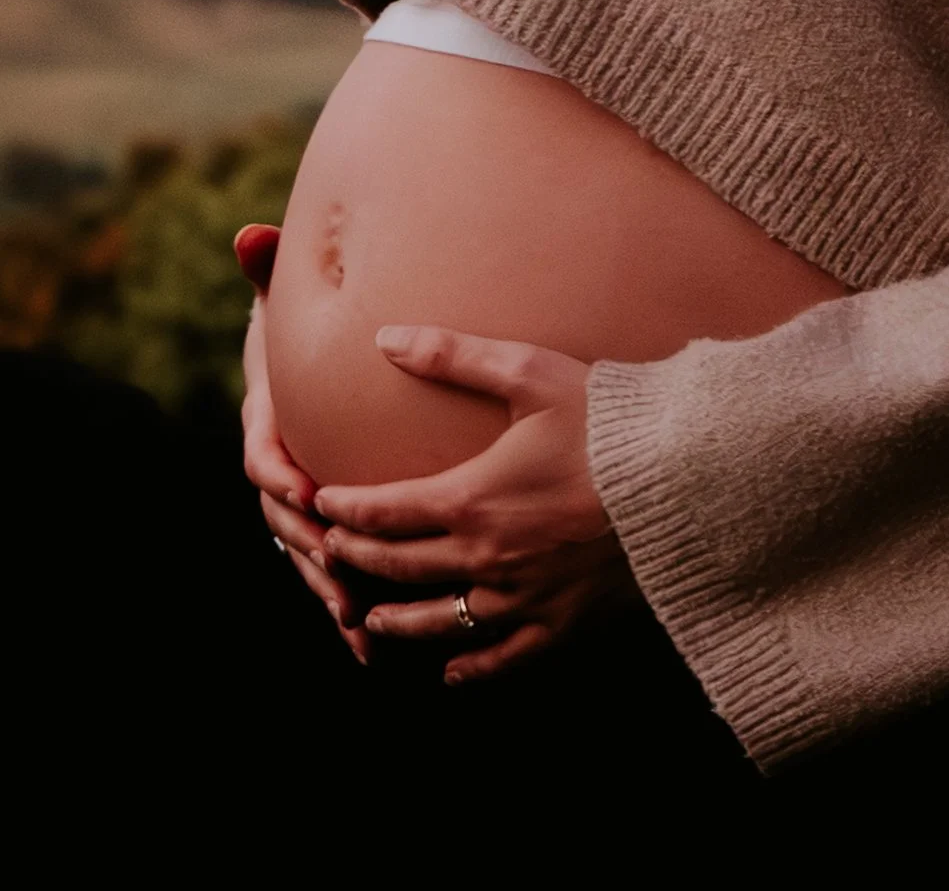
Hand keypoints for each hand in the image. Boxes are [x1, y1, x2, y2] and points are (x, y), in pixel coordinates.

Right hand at [234, 224, 369, 665]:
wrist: (317, 371)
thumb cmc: (308, 334)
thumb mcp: (291, 301)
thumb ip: (271, 271)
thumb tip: (250, 234)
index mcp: (268, 421)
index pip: (263, 450)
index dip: (278, 470)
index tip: (302, 487)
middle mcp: (278, 469)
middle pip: (281, 518)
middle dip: (306, 545)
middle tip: (336, 569)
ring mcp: (299, 503)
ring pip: (304, 554)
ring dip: (326, 588)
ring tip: (355, 621)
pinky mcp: (325, 524)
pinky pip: (330, 569)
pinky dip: (344, 605)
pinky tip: (369, 645)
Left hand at [315, 325, 642, 684]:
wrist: (686, 478)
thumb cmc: (608, 421)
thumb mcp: (529, 374)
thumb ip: (453, 357)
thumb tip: (385, 337)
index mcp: (471, 498)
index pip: (384, 511)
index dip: (345, 510)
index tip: (321, 504)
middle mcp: (488, 556)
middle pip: (401, 567)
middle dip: (357, 559)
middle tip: (329, 555)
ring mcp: (526, 596)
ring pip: (442, 620)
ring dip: (398, 621)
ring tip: (370, 620)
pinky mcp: (565, 621)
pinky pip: (507, 656)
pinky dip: (473, 666)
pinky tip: (453, 672)